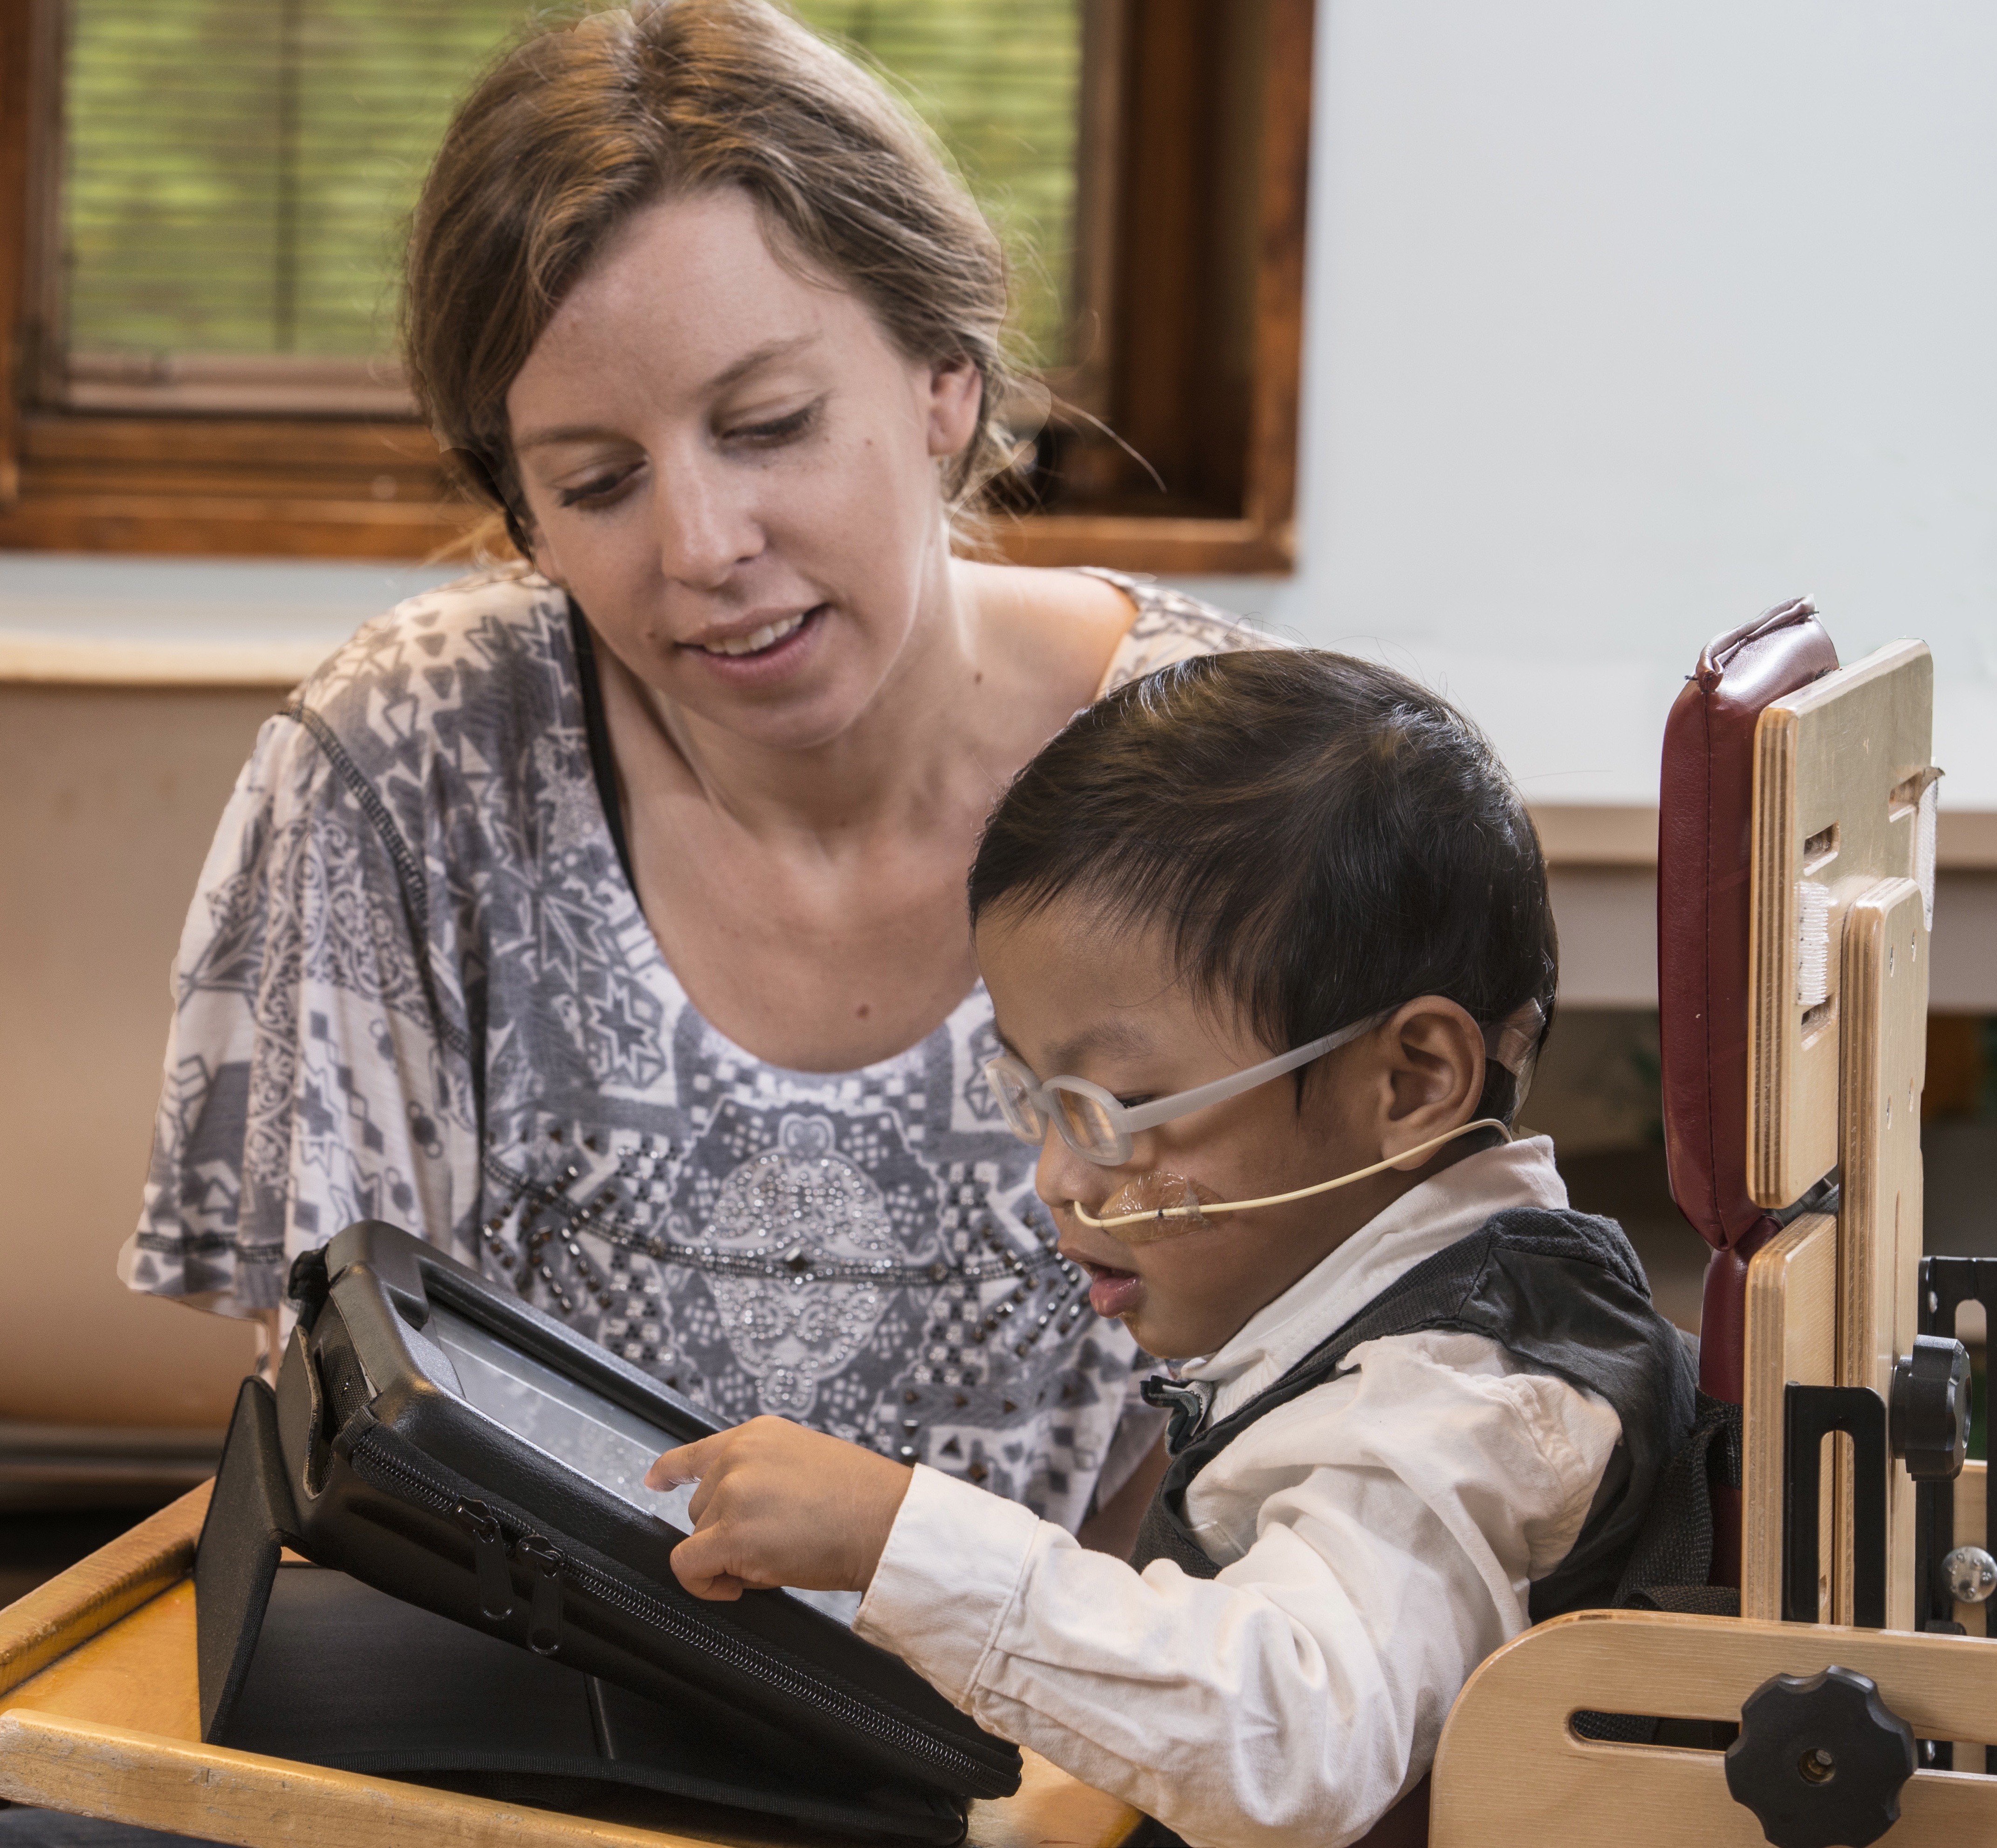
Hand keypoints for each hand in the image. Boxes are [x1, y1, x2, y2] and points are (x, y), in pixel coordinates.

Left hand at [645, 1416, 914, 1600]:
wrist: (887, 1521)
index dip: (671, 1470)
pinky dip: (704, 1584)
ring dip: (728, 1557)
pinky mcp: (732, 1534)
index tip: (657, 1481)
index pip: (697, 1451)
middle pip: (701, 1506)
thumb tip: (740, 1511)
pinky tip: (736, 1587)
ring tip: (777, 1556)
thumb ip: (764, 1473)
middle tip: (774, 1543)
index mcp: (758, 1434)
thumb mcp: (806, 1461)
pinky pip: (688, 1566)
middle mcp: (738, 1457)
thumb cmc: (863, 1499)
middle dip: (728, 1532)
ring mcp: (733, 1493)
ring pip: (700, 1538)